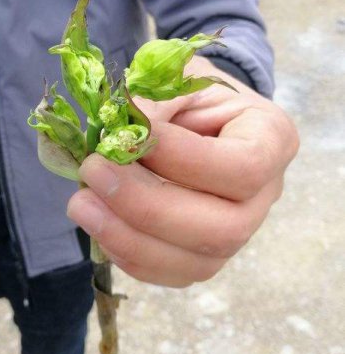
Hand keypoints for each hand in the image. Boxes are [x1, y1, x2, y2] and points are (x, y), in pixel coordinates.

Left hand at [67, 57, 298, 286]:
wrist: (192, 117)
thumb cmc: (188, 94)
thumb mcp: (174, 79)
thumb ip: (151, 103)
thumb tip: (115, 139)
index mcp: (271, 141)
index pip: (242, 168)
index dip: (182, 159)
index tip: (127, 137)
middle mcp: (263, 197)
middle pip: (221, 228)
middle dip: (146, 206)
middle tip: (91, 171)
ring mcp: (236, 234)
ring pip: (195, 263)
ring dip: (128, 237)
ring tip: (81, 203)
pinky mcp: (203, 257)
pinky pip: (170, 273)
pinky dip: (127, 254)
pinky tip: (98, 223)